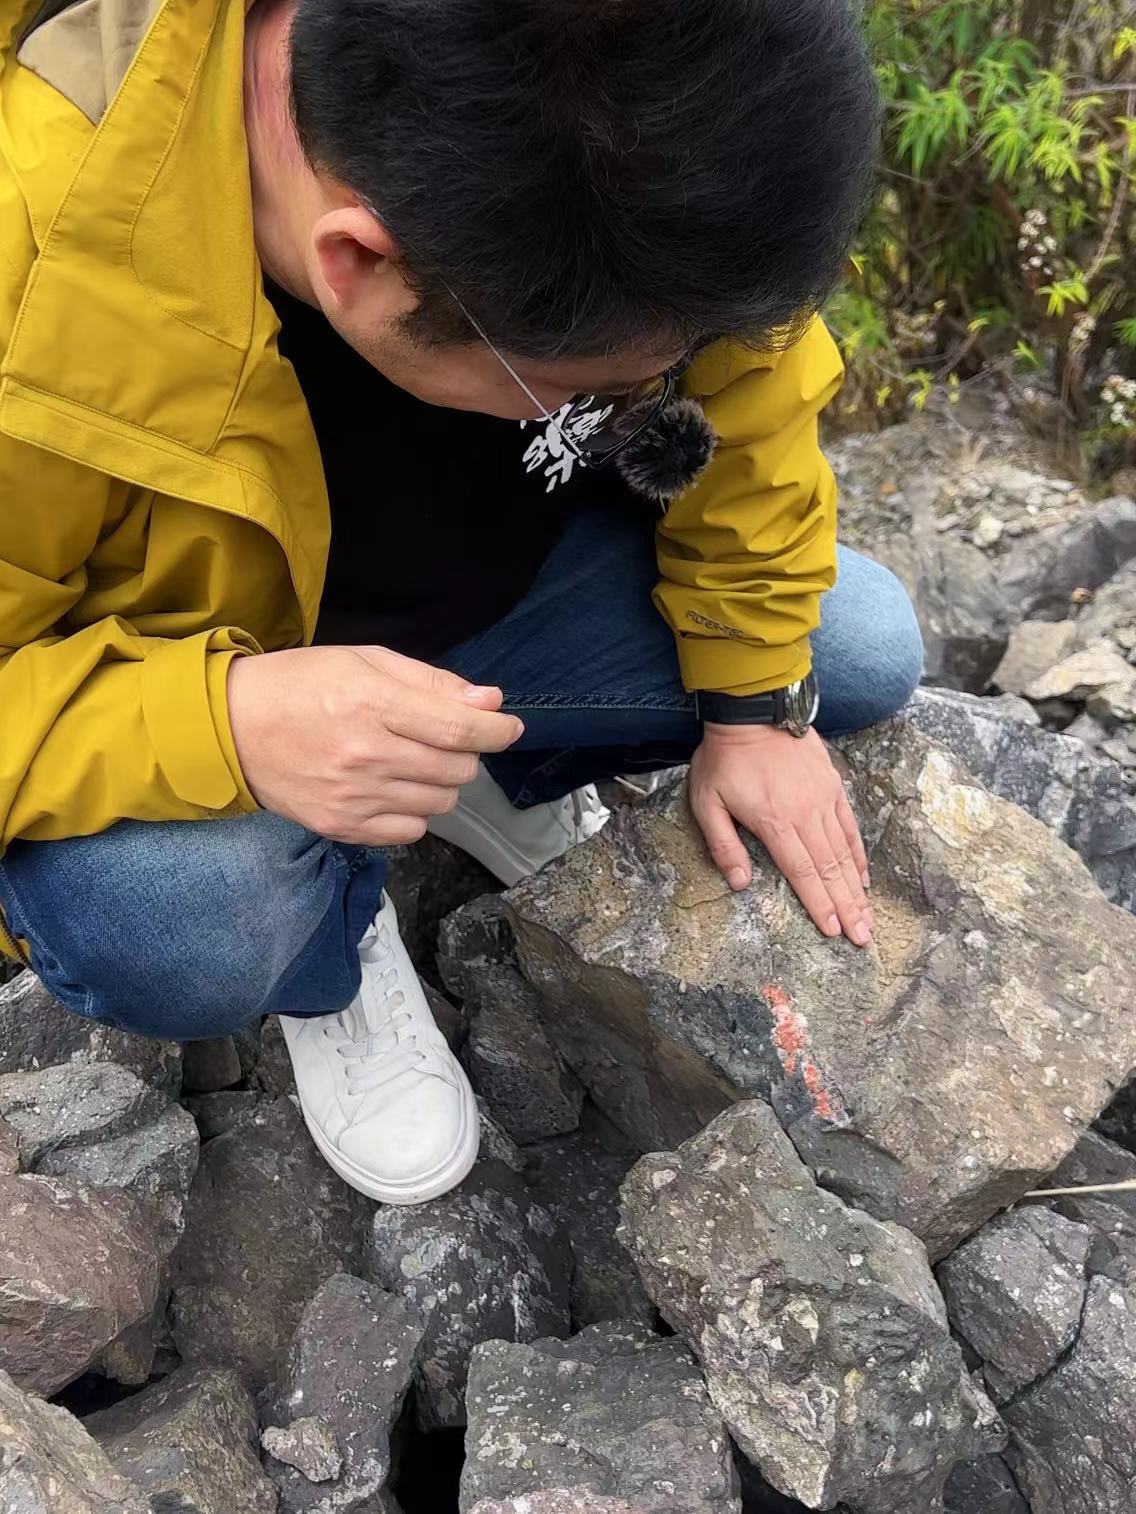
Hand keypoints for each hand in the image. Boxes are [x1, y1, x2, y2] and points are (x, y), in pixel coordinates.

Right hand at [227, 645, 522, 844]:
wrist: (230, 729)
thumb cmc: (300, 684)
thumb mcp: (364, 661)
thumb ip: (430, 682)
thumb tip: (489, 702)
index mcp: (372, 703)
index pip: (460, 729)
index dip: (497, 730)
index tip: (509, 727)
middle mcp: (366, 754)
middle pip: (457, 769)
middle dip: (466, 753)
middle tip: (445, 739)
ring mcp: (353, 797)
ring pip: (440, 802)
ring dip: (442, 782)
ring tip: (414, 762)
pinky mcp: (341, 827)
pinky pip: (411, 830)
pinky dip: (415, 811)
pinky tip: (394, 789)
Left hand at [689, 723, 873, 945]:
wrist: (752, 711)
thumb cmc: (724, 758)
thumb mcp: (706, 802)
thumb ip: (723, 845)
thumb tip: (739, 884)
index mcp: (774, 823)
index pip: (802, 873)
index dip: (819, 905)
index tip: (834, 932)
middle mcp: (805, 814)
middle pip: (829, 870)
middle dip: (847, 907)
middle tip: (863, 937)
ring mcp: (822, 800)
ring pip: (843, 853)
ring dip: (856, 889)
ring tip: (867, 917)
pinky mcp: (831, 786)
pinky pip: (849, 827)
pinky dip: (857, 855)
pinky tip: (862, 877)